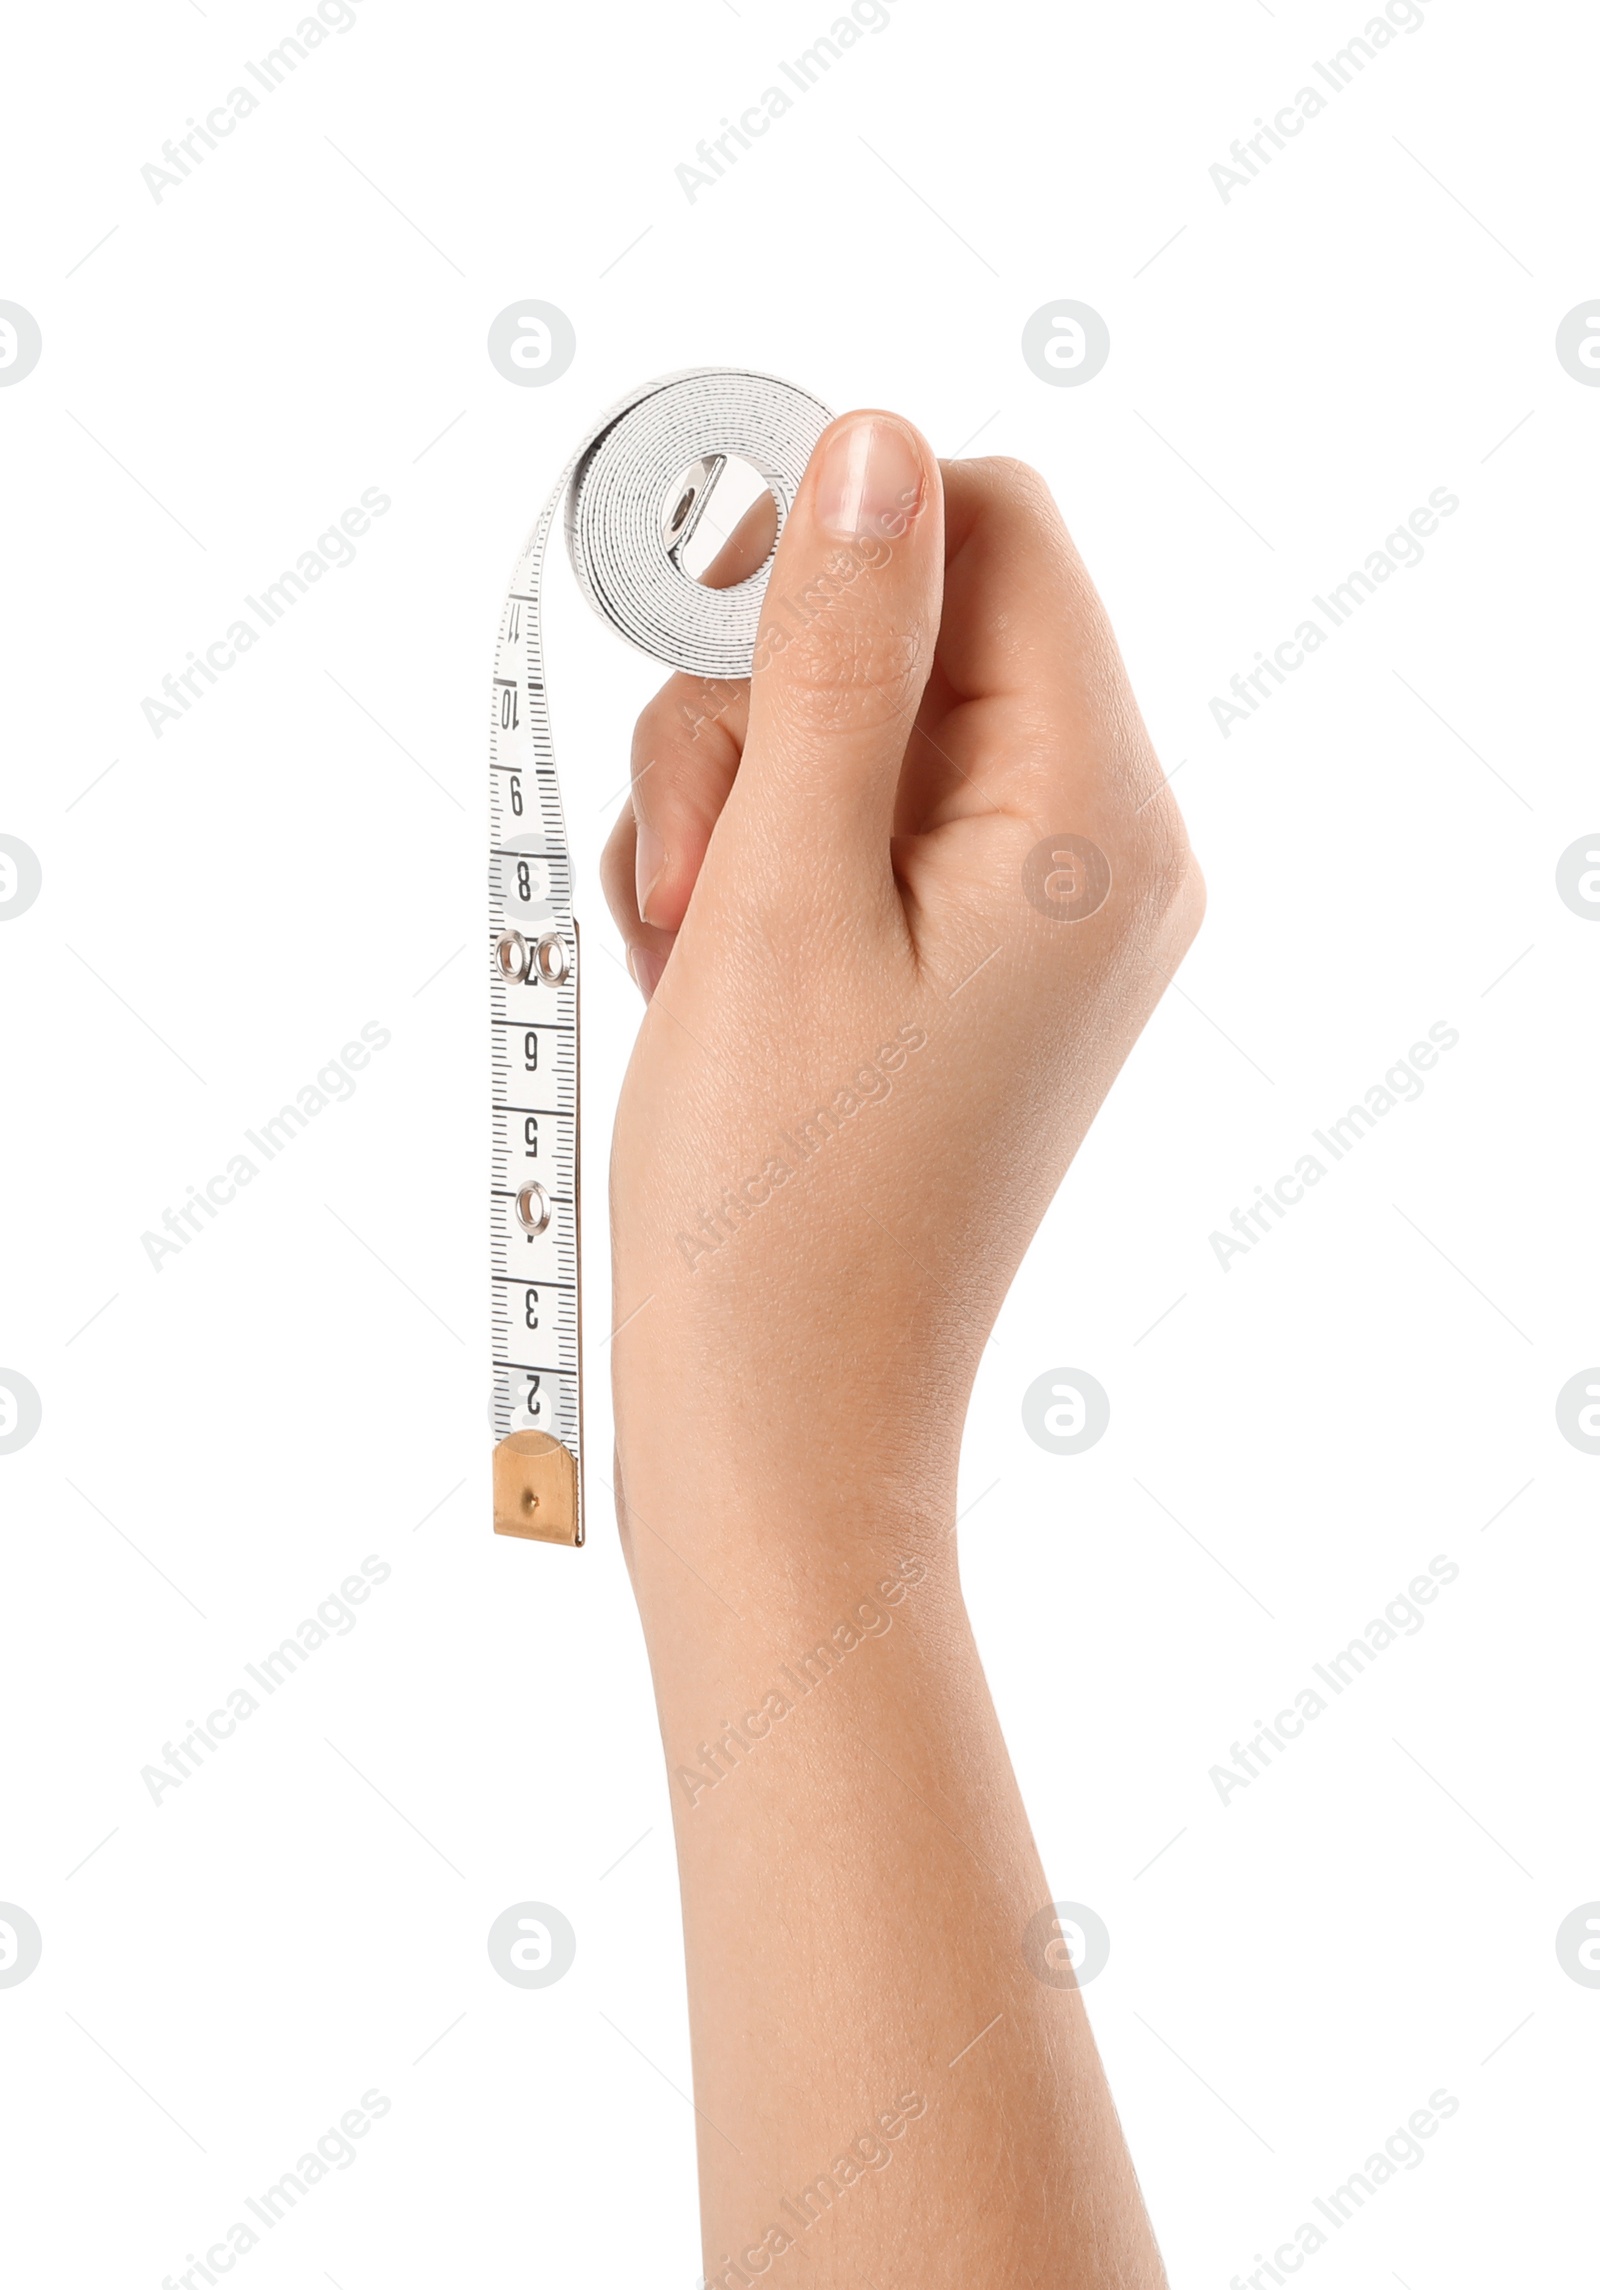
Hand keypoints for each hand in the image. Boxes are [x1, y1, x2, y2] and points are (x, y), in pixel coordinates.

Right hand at [601, 411, 1202, 1544]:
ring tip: (691, 955)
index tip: (693, 618)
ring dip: (729, 805)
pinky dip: (746, 875)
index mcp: (1095, 817)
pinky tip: (702, 982)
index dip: (833, 533)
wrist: (779, 1432)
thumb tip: (871, 441)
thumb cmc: (775, 1207)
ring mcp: (1026, 917)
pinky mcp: (956, 967)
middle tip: (699, 873)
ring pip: (851, 726)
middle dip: (758, 714)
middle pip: (912, 625)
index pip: (995, 526)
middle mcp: (1094, 853)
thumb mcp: (784, 890)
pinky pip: (844, 831)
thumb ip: (836, 653)